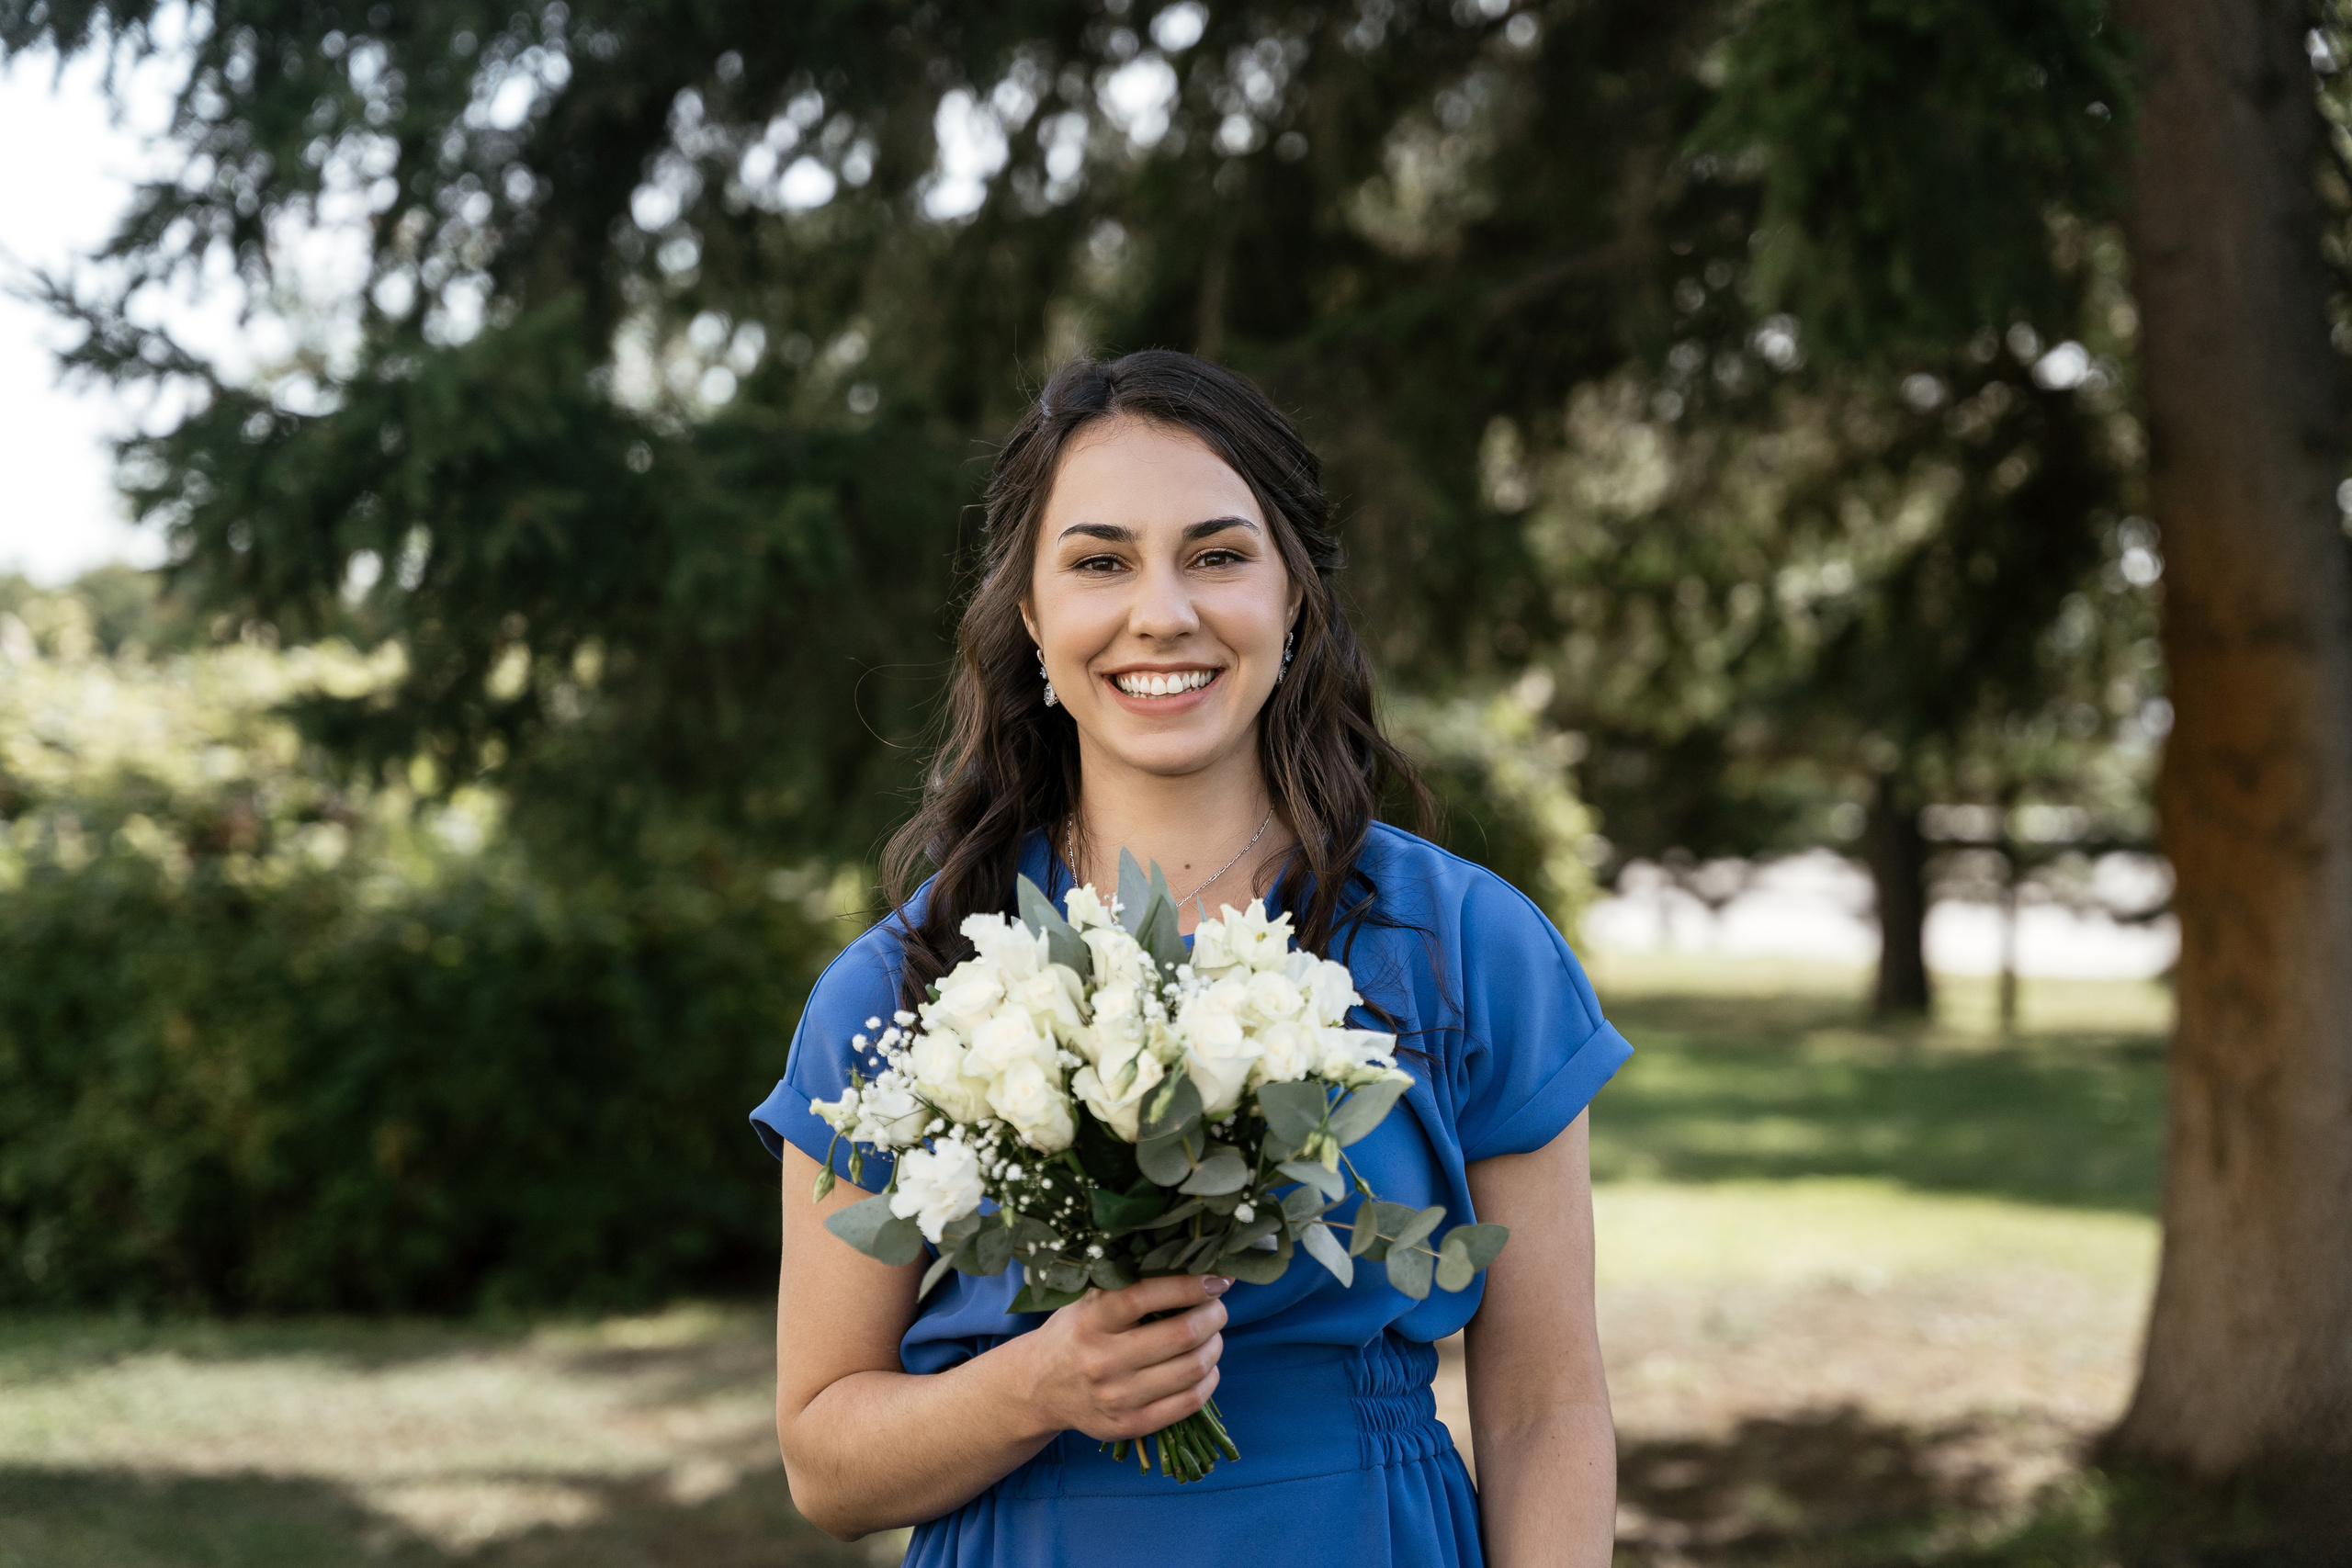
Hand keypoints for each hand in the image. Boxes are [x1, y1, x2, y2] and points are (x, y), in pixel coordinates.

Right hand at [1008, 1274, 1229, 1441]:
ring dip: (1215, 1346)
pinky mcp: (1130, 1424)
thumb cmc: (1074, 1334)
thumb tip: (1189, 1263)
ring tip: (1213, 1334)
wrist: (1038, 1389)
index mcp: (1090, 1321)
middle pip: (1181, 1335)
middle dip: (1213, 1315)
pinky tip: (1206, 1366)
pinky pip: (1189, 1402)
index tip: (1216, 1279)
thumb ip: (1127, 1284)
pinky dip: (1208, 1379)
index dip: (1189, 1285)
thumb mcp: (1086, 1302)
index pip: (1145, 1296)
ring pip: (1192, 1368)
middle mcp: (1103, 1360)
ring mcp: (1118, 1397)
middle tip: (1218, 1307)